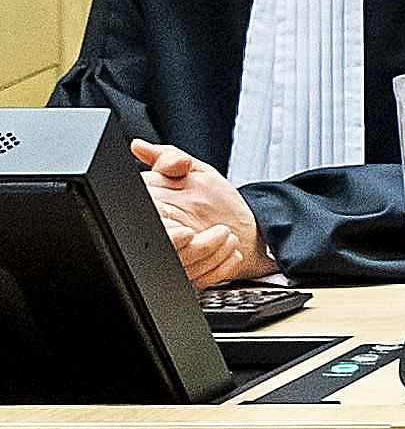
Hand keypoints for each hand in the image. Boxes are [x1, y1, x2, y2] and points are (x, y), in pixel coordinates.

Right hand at [132, 142, 273, 287]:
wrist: (239, 222)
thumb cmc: (212, 197)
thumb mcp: (193, 170)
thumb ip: (169, 157)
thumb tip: (141, 146)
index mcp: (151, 212)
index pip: (147, 231)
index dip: (167, 237)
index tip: (186, 233)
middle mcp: (159, 239)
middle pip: (167, 256)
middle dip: (197, 248)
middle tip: (220, 233)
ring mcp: (174, 261)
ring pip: (184, 271)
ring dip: (213, 255)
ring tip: (228, 237)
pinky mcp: (189, 278)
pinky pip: (201, 281)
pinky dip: (221, 266)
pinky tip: (231, 252)